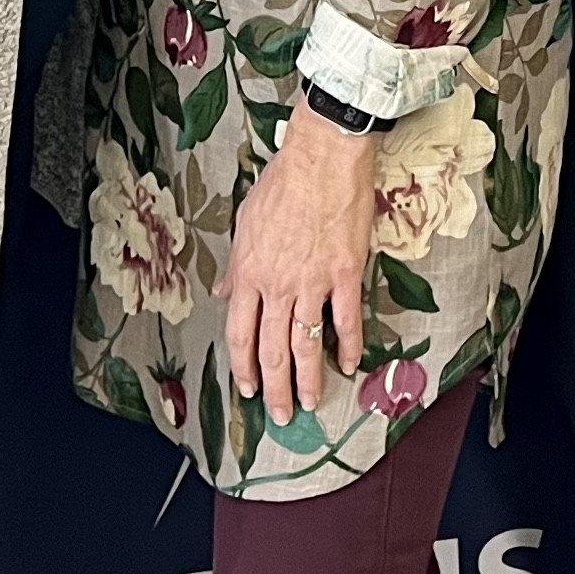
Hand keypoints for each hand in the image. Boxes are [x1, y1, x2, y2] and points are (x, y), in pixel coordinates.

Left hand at [230, 112, 378, 421]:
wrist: (322, 159)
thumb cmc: (282, 184)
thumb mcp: (245, 223)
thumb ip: (236, 266)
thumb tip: (225, 294)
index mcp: (250, 274)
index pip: (240, 335)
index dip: (243, 367)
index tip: (247, 388)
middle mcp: (278, 285)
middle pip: (272, 350)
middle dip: (275, 389)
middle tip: (280, 414)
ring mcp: (313, 282)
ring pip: (306, 345)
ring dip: (308, 380)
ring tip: (312, 403)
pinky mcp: (345, 274)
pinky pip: (346, 321)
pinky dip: (348, 347)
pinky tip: (349, 366)